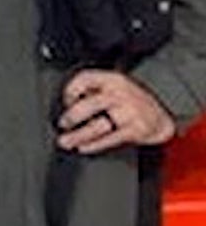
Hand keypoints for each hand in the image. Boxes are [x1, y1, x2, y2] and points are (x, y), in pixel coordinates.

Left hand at [56, 69, 176, 153]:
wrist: (162, 114)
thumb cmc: (131, 100)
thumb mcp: (114, 86)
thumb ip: (93, 89)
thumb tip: (65, 102)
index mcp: (112, 79)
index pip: (85, 79)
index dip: (70, 90)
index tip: (65, 101)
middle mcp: (120, 94)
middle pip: (90, 104)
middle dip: (72, 116)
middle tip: (62, 124)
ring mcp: (129, 112)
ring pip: (98, 126)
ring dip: (78, 135)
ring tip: (65, 141)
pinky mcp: (136, 129)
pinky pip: (111, 139)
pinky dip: (94, 144)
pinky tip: (83, 147)